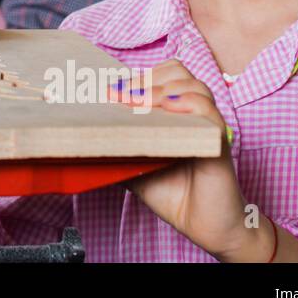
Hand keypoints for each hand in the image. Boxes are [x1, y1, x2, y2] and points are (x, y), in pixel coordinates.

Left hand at [110, 60, 275, 260]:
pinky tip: (169, 108)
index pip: (160, 75)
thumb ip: (114, 147)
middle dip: (145, 78)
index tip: (109, 90)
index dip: (135, 77)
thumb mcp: (132, 166)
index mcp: (174, 112)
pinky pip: (209, 112)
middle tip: (120, 96)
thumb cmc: (171, 193)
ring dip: (161, 89)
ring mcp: (208, 125)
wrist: (203, 226)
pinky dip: (189, 103)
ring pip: (194, 86)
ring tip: (138, 103)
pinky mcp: (218, 142)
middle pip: (177, 72)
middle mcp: (193, 113)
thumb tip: (79, 137)